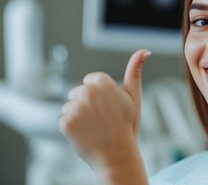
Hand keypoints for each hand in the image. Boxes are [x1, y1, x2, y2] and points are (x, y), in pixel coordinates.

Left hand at [59, 49, 150, 174]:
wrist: (118, 156)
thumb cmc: (127, 126)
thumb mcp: (134, 97)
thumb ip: (135, 71)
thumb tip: (144, 51)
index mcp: (102, 82)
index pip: (91, 81)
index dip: (100, 96)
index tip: (108, 107)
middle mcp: (88, 92)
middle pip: (77, 93)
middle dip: (86, 105)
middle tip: (102, 120)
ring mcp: (75, 108)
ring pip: (69, 106)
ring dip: (77, 116)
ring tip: (94, 128)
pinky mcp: (65, 123)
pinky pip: (63, 120)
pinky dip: (71, 129)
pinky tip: (85, 135)